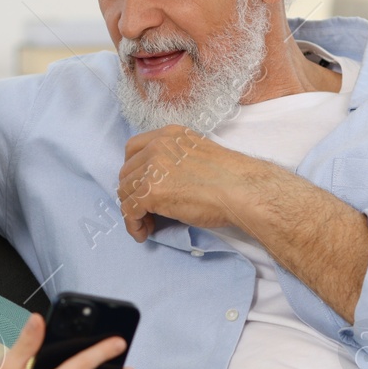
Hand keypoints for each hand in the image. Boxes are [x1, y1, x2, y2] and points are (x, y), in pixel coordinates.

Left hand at [117, 125, 280, 241]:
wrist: (242, 190)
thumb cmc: (230, 178)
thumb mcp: (197, 155)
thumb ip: (175, 161)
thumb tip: (161, 183)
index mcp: (169, 134)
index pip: (133, 149)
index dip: (133, 170)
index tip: (140, 186)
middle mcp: (157, 146)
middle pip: (126, 172)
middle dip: (132, 193)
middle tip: (147, 211)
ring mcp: (152, 168)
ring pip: (124, 192)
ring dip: (133, 211)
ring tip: (148, 225)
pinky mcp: (151, 192)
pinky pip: (129, 211)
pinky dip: (133, 225)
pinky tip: (143, 233)